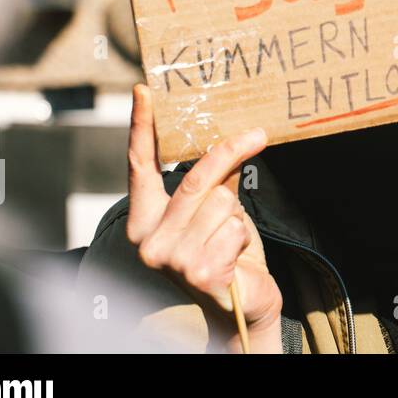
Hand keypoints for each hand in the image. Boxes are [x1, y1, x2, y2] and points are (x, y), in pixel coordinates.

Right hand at [125, 84, 282, 352]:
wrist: (238, 307)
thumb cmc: (223, 253)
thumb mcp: (214, 211)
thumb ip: (214, 179)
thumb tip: (227, 139)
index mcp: (144, 220)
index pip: (140, 166)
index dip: (142, 127)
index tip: (144, 90)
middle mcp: (148, 240)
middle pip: (195, 179)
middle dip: (230, 153)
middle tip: (257, 134)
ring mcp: (170, 259)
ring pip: (222, 203)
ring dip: (237, 216)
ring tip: (229, 239)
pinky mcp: (198, 273)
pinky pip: (235, 228)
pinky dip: (242, 237)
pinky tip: (234, 257)